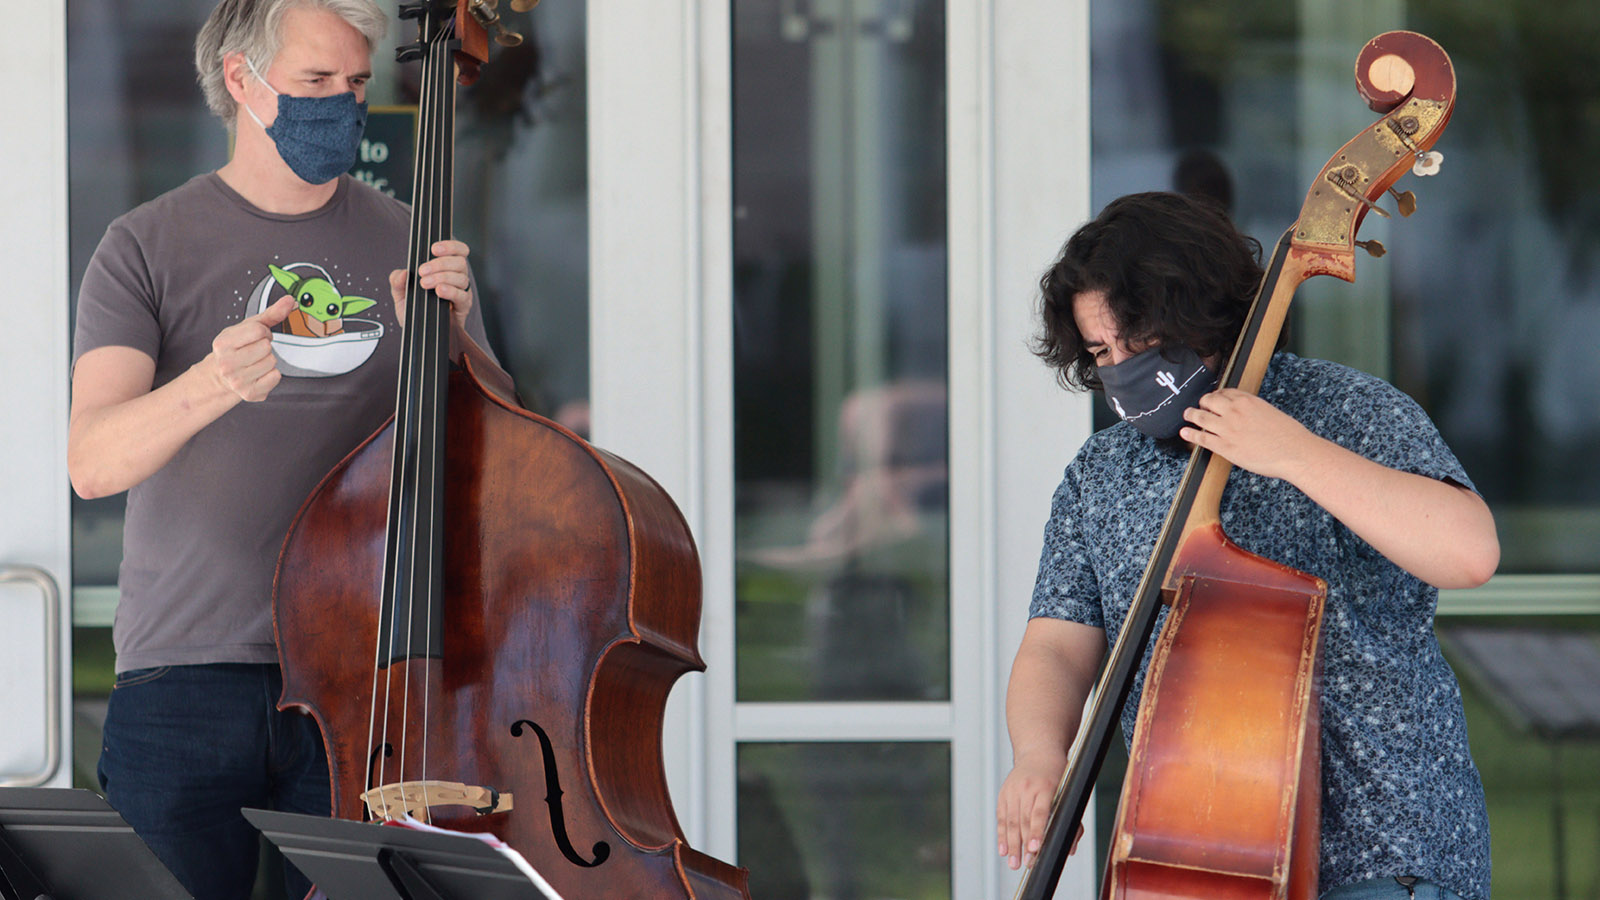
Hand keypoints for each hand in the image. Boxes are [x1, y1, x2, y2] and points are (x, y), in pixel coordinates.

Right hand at [210, 295, 291, 401]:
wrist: (221, 376)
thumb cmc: (237, 348)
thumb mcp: (248, 327)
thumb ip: (271, 313)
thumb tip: (291, 300)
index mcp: (222, 343)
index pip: (258, 330)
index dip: (263, 332)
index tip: (256, 337)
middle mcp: (226, 364)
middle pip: (266, 347)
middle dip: (265, 346)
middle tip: (255, 351)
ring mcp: (237, 381)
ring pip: (272, 362)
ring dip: (268, 360)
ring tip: (255, 362)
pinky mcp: (249, 393)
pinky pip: (275, 377)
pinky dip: (272, 374)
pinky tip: (259, 373)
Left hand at [390, 239, 472, 329]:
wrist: (419, 336)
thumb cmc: (415, 313)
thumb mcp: (400, 296)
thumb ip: (397, 282)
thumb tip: (402, 273)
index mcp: (445, 269)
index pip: (457, 251)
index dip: (450, 246)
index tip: (434, 248)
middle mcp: (456, 278)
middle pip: (459, 262)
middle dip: (440, 264)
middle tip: (422, 271)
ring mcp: (461, 291)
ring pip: (461, 277)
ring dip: (442, 277)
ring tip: (426, 284)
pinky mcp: (463, 306)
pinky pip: (462, 295)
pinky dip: (451, 291)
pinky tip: (440, 291)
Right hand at [997, 754, 1081, 871]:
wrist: (1038, 752)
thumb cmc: (1058, 775)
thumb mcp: (1068, 794)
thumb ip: (1072, 821)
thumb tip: (1070, 849)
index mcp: (1045, 786)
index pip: (1039, 812)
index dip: (1036, 831)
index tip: (1035, 848)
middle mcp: (1027, 788)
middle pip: (1023, 820)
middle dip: (1024, 845)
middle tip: (1026, 864)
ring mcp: (1013, 790)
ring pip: (1011, 821)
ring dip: (1012, 844)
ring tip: (1014, 862)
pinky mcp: (1004, 794)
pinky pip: (1002, 817)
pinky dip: (1002, 835)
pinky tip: (1003, 850)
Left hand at [1179, 388, 1315, 479]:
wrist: (1295, 451)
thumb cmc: (1289, 435)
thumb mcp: (1271, 412)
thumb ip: (1255, 411)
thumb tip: (1247, 415)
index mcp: (1248, 401)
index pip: (1225, 392)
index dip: (1216, 395)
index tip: (1213, 398)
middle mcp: (1235, 411)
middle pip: (1209, 401)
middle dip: (1202, 403)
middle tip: (1199, 406)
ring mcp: (1228, 428)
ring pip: (1201, 417)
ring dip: (1191, 415)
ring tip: (1187, 415)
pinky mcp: (1225, 446)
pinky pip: (1202, 438)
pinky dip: (1191, 434)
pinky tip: (1185, 433)